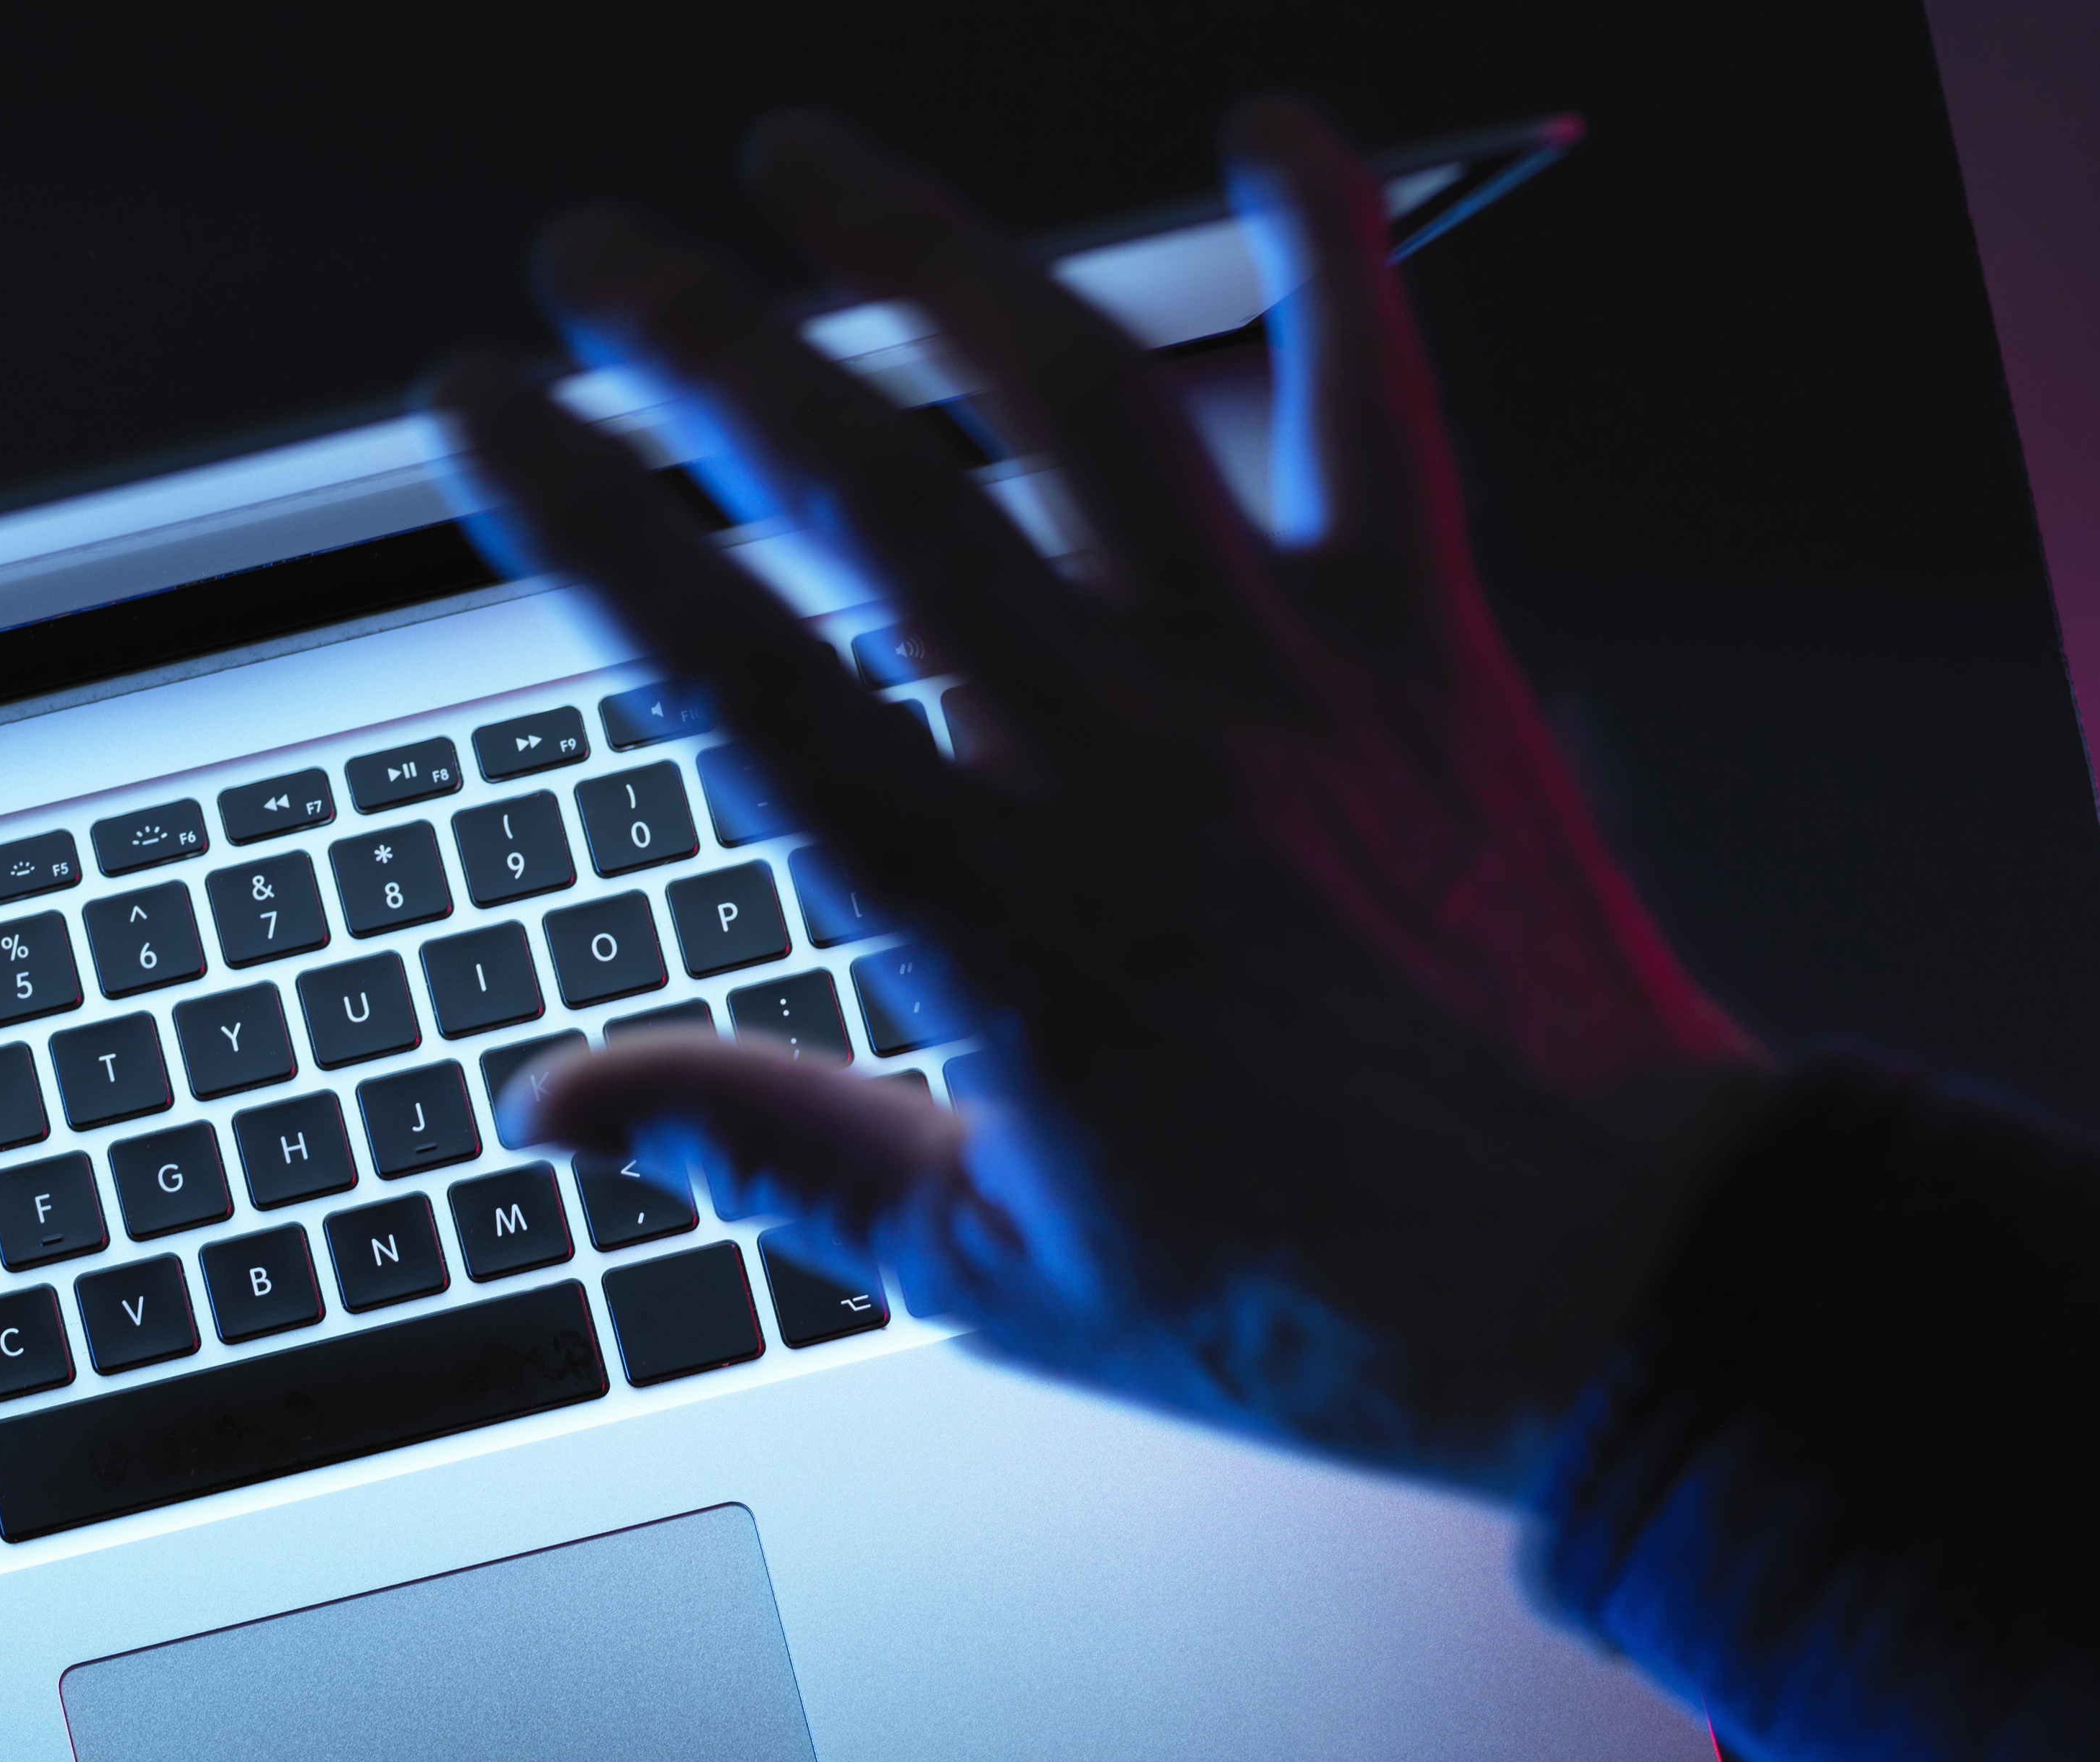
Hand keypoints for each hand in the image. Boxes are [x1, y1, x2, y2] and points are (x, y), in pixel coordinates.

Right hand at [426, 103, 1770, 1497]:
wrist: (1611, 1277)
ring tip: (808, 163)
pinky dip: (1334, 252)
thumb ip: (765, 1149)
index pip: (730, 670)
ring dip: (930, 255)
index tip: (488, 416)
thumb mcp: (991, 1266)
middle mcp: (1116, 757)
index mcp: (989, 912)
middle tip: (596, 261)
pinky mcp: (1417, 642)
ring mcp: (1275, 677)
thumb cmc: (1314, 1290)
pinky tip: (1266, 132)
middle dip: (705, 346)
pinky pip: (1377, 406)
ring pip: (1077, 402)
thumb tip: (554, 1105)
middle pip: (874, 492)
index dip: (584, 520)